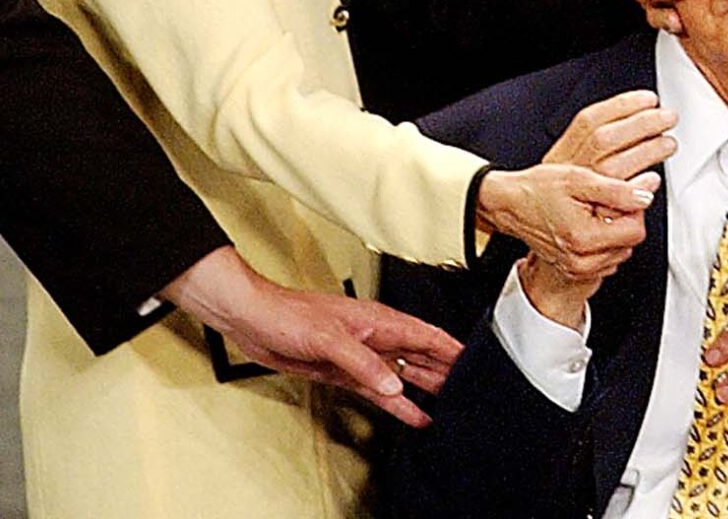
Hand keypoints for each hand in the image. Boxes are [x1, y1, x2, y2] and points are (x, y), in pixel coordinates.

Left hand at [161, 246, 460, 425]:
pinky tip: (411, 414)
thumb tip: (394, 386)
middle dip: (445, 370)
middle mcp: (375, 337)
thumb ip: (364, 364)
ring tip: (449, 405)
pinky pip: (378, 390)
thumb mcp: (329, 339)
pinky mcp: (344, 372)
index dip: (451, 348)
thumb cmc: (287, 313)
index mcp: (378, 321)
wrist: (253, 321)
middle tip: (468, 389)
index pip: (425, 335)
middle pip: (420, 356)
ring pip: (402, 375)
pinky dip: (396, 403)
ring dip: (424, 389)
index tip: (474, 360)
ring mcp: (361, 356)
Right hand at [476, 158, 660, 274]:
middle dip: (624, 218)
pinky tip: (589, 223)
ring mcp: (578, 268)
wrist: (510, 205)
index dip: (633, 208)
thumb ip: (617, 190)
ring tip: (594, 210)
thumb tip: (646, 195)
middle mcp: (582, 260)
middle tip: (605, 199)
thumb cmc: (538, 189)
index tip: (623, 193)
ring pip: (620, 250)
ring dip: (615, 230)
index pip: (636, 230)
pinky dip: (604, 241)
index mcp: (584, 238)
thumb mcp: (580, 178)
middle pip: (630, 241)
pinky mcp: (575, 269)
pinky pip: (606, 257)